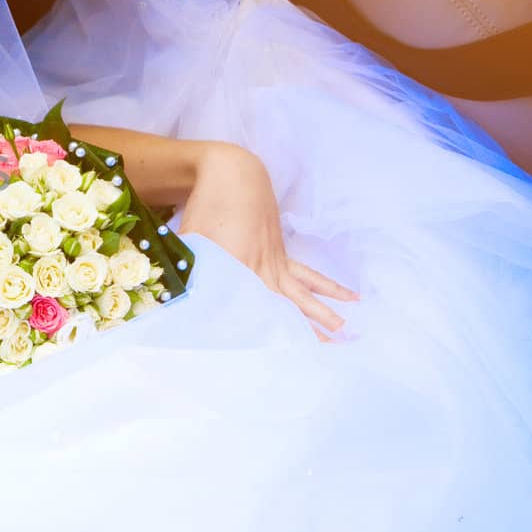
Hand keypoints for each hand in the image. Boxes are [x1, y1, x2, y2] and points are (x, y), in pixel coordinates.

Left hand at [177, 144, 359, 341]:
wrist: (231, 175)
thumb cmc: (204, 208)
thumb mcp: (189, 242)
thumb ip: (188, 270)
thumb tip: (181, 298)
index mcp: (237, 270)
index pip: (250, 310)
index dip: (261, 333)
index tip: (276, 356)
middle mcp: (261, 270)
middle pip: (286, 307)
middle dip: (305, 332)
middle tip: (325, 356)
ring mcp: (275, 261)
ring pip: (303, 293)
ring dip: (325, 314)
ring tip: (348, 333)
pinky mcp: (280, 252)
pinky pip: (307, 274)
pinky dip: (327, 286)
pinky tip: (350, 297)